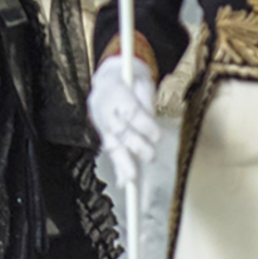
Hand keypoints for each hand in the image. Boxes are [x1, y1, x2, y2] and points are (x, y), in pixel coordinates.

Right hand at [89, 52, 162, 176]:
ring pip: (111, 143)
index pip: (130, 111)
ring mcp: (99, 121)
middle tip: (151, 157)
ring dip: (122, 163)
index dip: (144, 125)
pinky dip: (118, 167)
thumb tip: (151, 124)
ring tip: (131, 180)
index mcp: (113, 89)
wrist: (108, 76)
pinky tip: (123, 182)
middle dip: (135, 146)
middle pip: (119, 130)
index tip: (158, 137)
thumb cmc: (131, 78)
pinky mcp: (101, 132)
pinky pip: (110, 150)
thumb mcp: (141, 82)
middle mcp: (103, 107)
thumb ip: (145, 103)